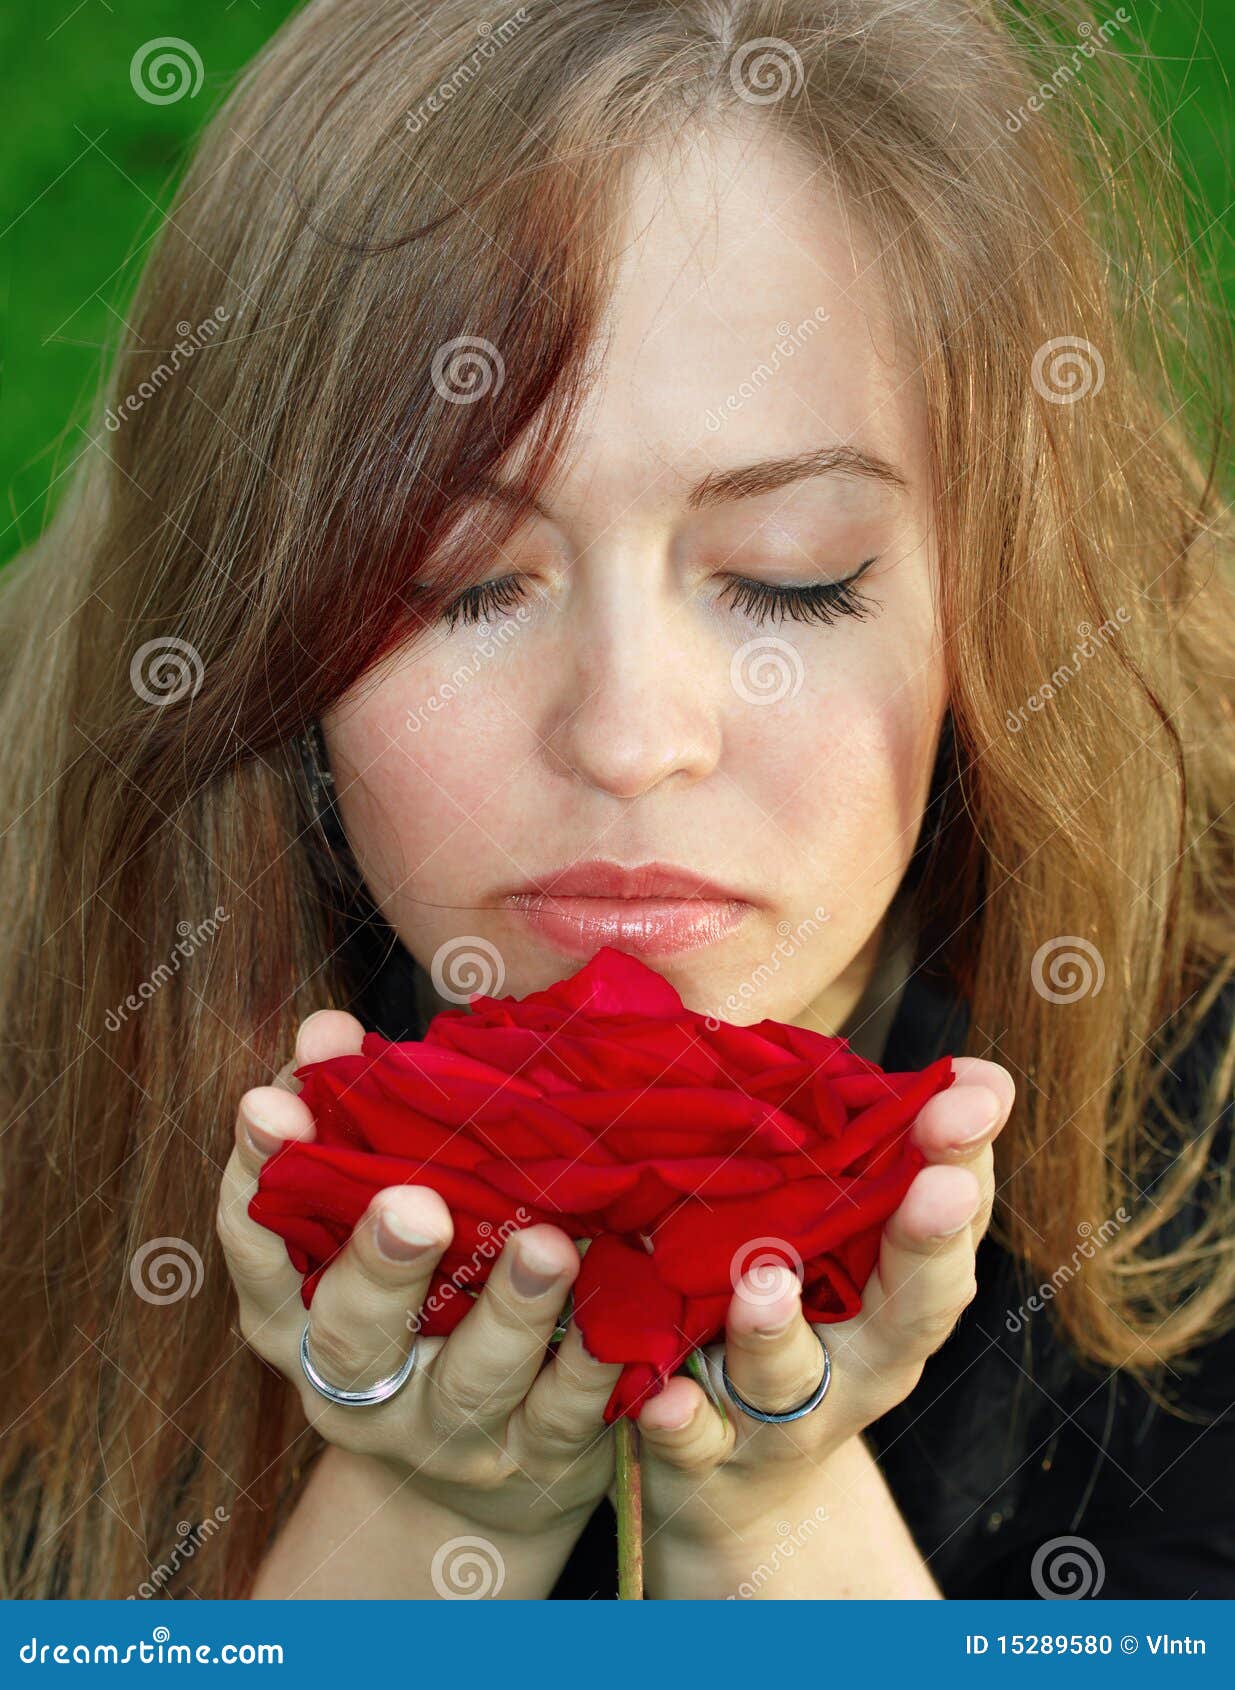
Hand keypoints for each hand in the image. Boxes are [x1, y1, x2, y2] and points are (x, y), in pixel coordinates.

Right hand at [217, 1009, 622, 1545]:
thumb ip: (353, 1121)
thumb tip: (327, 1029)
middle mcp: (357, 1387)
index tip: (271, 1104)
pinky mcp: (534, 1462)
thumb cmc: (423, 1298)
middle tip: (416, 1205)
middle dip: (382, 1267)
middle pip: (352, 1335)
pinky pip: (567, 1420)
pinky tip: (620, 1319)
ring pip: (471, 1383)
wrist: (479, 1477)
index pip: (258, 1249)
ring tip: (545, 1246)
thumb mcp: (376, 1216)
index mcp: (299, 1318)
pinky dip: (595, 1370)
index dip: (256, 1178)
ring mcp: (446, 1434)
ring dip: (509, 1314)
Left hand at [618, 1056, 1015, 1556]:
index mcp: (899, 1296)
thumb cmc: (801, 1321)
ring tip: (760, 1278)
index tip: (976, 1094)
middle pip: (911, 1309)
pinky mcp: (707, 1456)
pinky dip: (682, 1421)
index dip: (966, 1159)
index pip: (952, 1222)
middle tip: (937, 1186)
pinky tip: (663, 1396)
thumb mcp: (845, 1245)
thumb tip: (964, 1065)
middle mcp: (862, 1362)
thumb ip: (878, 1153)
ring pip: (788, 1377)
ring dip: (776, 1328)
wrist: (741, 1492)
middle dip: (924, 1241)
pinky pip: (694, 1441)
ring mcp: (784, 1415)